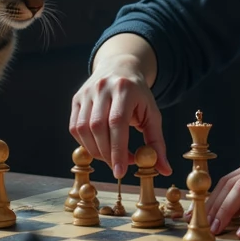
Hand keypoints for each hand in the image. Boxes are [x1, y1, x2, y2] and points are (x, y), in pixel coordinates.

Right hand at [69, 62, 170, 179]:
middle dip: (107, 153)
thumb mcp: (152, 114)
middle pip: (98, 127)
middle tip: (118, 167)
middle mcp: (102, 88)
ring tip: (110, 157)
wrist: (120, 69)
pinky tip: (98, 147)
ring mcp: (86, 92)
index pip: (117, 122)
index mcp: (124, 88)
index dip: (118, 149)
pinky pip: (75, 128)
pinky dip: (85, 143)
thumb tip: (165, 170)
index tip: (121, 171)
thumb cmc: (138, 96)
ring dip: (95, 151)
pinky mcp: (76, 99)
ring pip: (83, 129)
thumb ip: (157, 142)